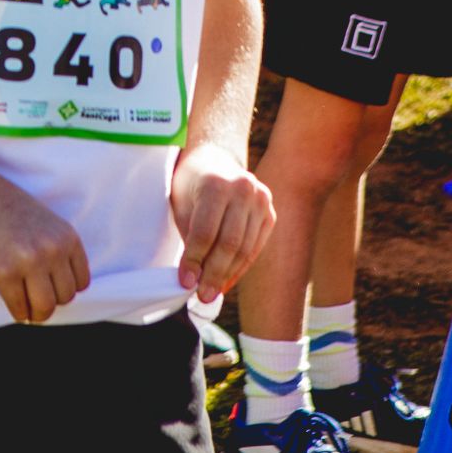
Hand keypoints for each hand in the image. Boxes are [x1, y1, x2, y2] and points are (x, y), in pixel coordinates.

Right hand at [0, 176, 90, 324]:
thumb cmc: (6, 208)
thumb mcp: (45, 223)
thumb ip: (57, 250)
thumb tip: (60, 289)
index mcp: (67, 236)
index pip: (81, 282)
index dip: (64, 288)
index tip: (51, 288)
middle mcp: (52, 249)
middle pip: (65, 297)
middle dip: (50, 302)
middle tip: (35, 299)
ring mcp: (29, 261)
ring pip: (45, 307)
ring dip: (36, 314)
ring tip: (27, 308)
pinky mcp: (4, 272)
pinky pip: (19, 307)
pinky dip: (17, 312)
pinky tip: (13, 306)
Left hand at [171, 141, 274, 302]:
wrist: (215, 157)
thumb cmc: (191, 182)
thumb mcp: (181, 201)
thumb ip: (188, 234)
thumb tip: (192, 277)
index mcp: (216, 184)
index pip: (205, 231)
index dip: (195, 260)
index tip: (186, 281)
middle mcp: (243, 189)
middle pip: (229, 243)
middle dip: (214, 274)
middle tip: (202, 295)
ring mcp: (261, 200)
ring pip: (245, 248)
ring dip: (228, 274)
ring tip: (213, 292)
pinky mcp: (270, 212)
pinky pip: (256, 246)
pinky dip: (241, 266)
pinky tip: (227, 279)